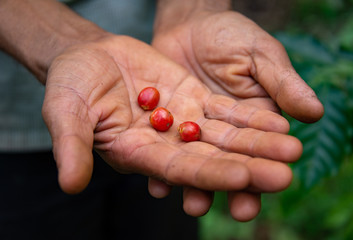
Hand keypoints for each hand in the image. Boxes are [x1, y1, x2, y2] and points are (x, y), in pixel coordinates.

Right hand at [42, 34, 301, 218]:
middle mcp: (165, 145)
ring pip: (224, 136)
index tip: (243, 176)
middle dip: (247, 165)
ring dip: (258, 143)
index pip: (178, 170)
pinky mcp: (192, 100)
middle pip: (210, 159)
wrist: (88, 58)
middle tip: (285, 175)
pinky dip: (250, 116)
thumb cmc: (69, 85)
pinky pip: (225, 111)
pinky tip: (278, 122)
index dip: (209, 174)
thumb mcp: (64, 112)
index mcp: (137, 154)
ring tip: (292, 148)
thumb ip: (71, 146)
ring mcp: (181, 122)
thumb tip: (70, 184)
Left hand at [152, 9, 322, 219]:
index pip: (260, 148)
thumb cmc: (232, 35)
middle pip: (227, 163)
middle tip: (240, 210)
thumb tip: (314, 113)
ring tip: (196, 205)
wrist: (190, 24)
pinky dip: (159, 165)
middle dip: (234, 186)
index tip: (275, 183)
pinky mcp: (166, 125)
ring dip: (195, 186)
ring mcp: (192, 130)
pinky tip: (159, 184)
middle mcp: (222, 132)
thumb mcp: (259, 54)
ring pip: (194, 163)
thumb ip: (282, 84)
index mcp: (251, 119)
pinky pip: (162, 148)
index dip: (268, 163)